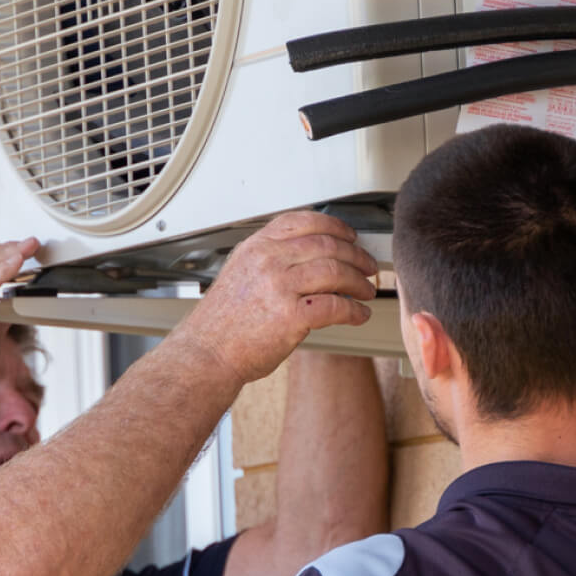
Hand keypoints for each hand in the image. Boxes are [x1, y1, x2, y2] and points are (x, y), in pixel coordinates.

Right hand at [169, 212, 377, 385]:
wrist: (207, 353)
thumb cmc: (222, 322)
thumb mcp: (240, 273)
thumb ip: (268, 259)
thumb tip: (305, 254)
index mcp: (257, 247)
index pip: (303, 222)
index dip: (334, 226)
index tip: (349, 235)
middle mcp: (268, 261)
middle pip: (327, 245)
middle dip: (356, 255)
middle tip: (368, 266)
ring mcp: (280, 287)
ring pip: (336, 271)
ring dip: (359, 282)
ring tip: (367, 290)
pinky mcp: (291, 316)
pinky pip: (336, 306)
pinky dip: (354, 310)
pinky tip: (359, 314)